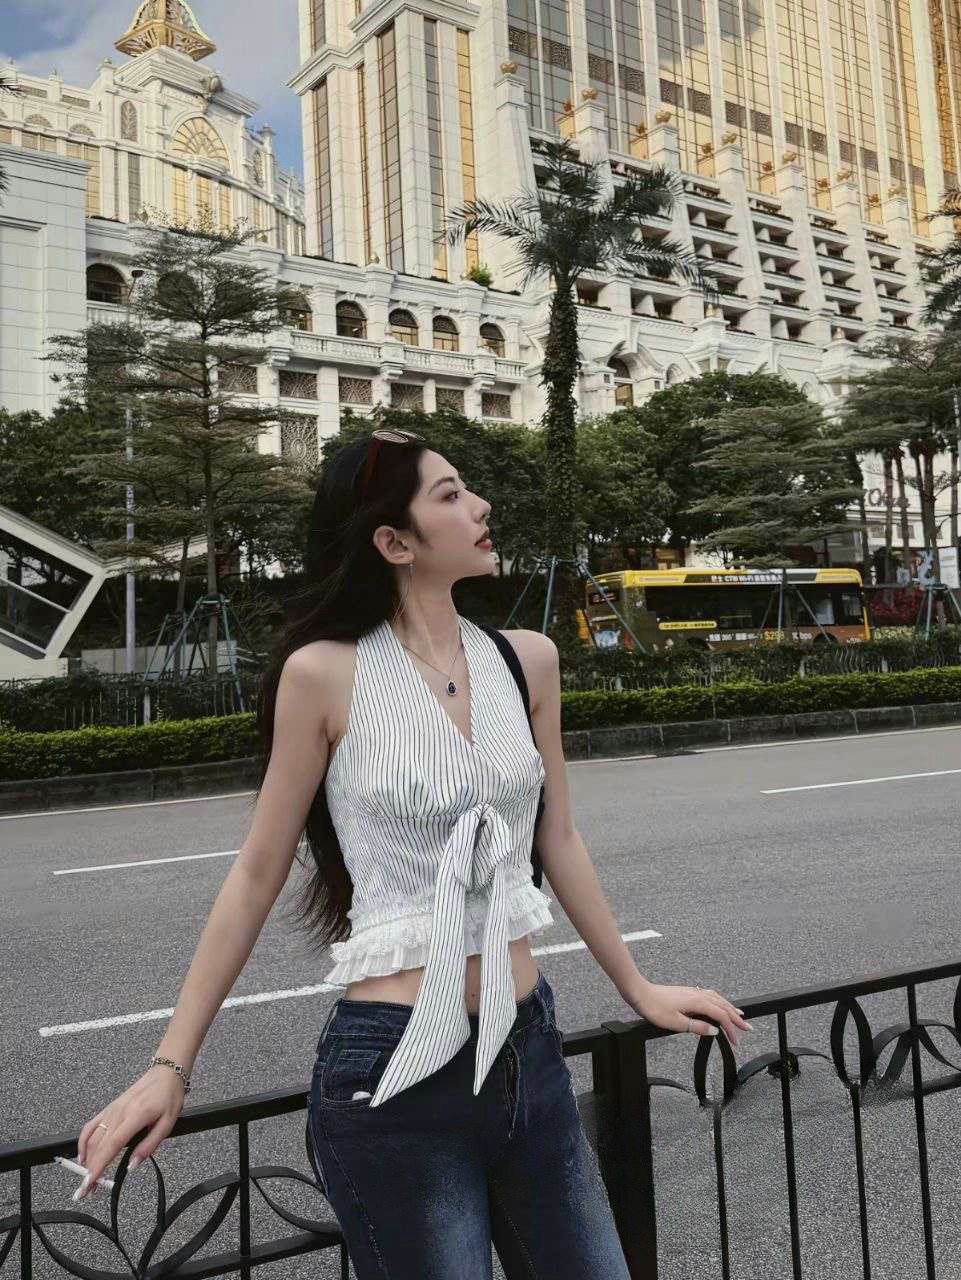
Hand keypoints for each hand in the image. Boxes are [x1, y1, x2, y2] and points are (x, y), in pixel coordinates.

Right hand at [74, 1066, 186, 1199]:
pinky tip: (82, 1156)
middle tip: (85, 1192)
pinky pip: (91, 1125)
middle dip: (88, 1171)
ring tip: (86, 1179)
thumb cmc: (169, 1097)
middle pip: (98, 1146)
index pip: (111, 1146)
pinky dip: (83, 1142)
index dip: (98, 1166)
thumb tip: (131, 1166)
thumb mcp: (168, 1123)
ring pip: (92, 1138)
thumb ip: (149, 1145)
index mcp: (135, 1116)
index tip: (89, 1183)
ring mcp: (112, 1110)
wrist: (165, 1073)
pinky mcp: (109, 1108)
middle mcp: (119, 1113)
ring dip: (85, 1160)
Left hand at [627, 982, 752, 1045]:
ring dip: (729, 1008)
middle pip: (723, 1006)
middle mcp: (698, 994)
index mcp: (698, 1002)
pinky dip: (719, 1001)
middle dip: (736, 1018)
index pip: (721, 1016)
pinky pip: (709, 995)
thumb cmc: (655, 1008)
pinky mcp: (687, 992)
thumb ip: (697, 1027)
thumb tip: (715, 1031)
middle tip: (747, 1028)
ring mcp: (693, 992)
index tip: (736, 1041)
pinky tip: (717, 1003)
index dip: (731, 1029)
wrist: (640, 993)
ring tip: (739, 1016)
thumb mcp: (676, 1023)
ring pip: (717, 999)